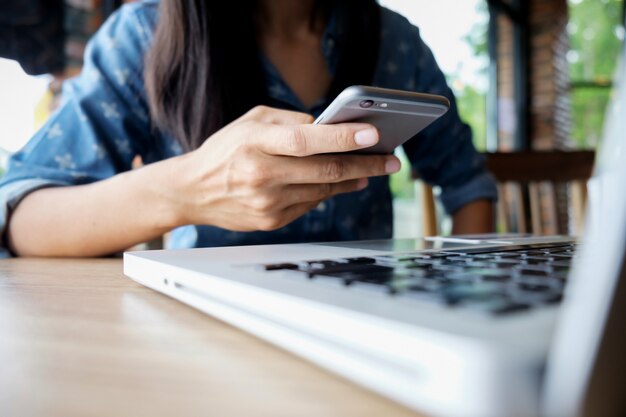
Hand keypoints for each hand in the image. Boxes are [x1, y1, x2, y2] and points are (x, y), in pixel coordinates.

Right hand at [170, 106, 400, 230]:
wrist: (193, 190)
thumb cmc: (226, 149)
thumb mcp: (251, 121)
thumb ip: (291, 121)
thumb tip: (332, 128)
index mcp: (254, 143)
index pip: (306, 141)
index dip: (342, 139)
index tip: (373, 136)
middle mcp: (261, 175)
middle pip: (324, 171)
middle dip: (364, 165)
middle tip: (391, 161)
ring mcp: (266, 203)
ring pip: (322, 191)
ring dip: (351, 179)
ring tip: (371, 169)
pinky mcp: (271, 222)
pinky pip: (310, 205)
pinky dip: (328, 192)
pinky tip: (342, 183)